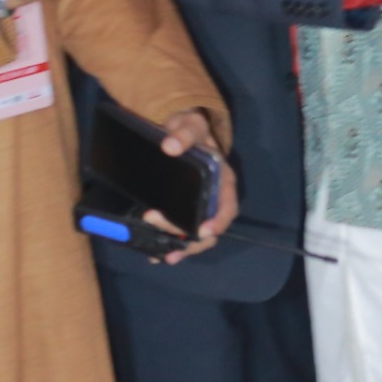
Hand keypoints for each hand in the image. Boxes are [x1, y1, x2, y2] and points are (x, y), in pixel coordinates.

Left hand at [143, 110, 236, 263]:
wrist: (178, 132)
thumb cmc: (190, 130)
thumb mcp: (190, 126)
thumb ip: (184, 133)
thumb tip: (170, 146)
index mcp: (223, 181)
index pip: (228, 207)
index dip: (219, 221)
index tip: (204, 231)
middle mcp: (213, 200)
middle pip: (208, 228)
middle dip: (189, 237)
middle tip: (156, 224)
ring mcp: (197, 208)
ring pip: (194, 236)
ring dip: (180, 247)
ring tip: (162, 256)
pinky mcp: (181, 211)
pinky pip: (179, 233)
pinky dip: (168, 245)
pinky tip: (153, 254)